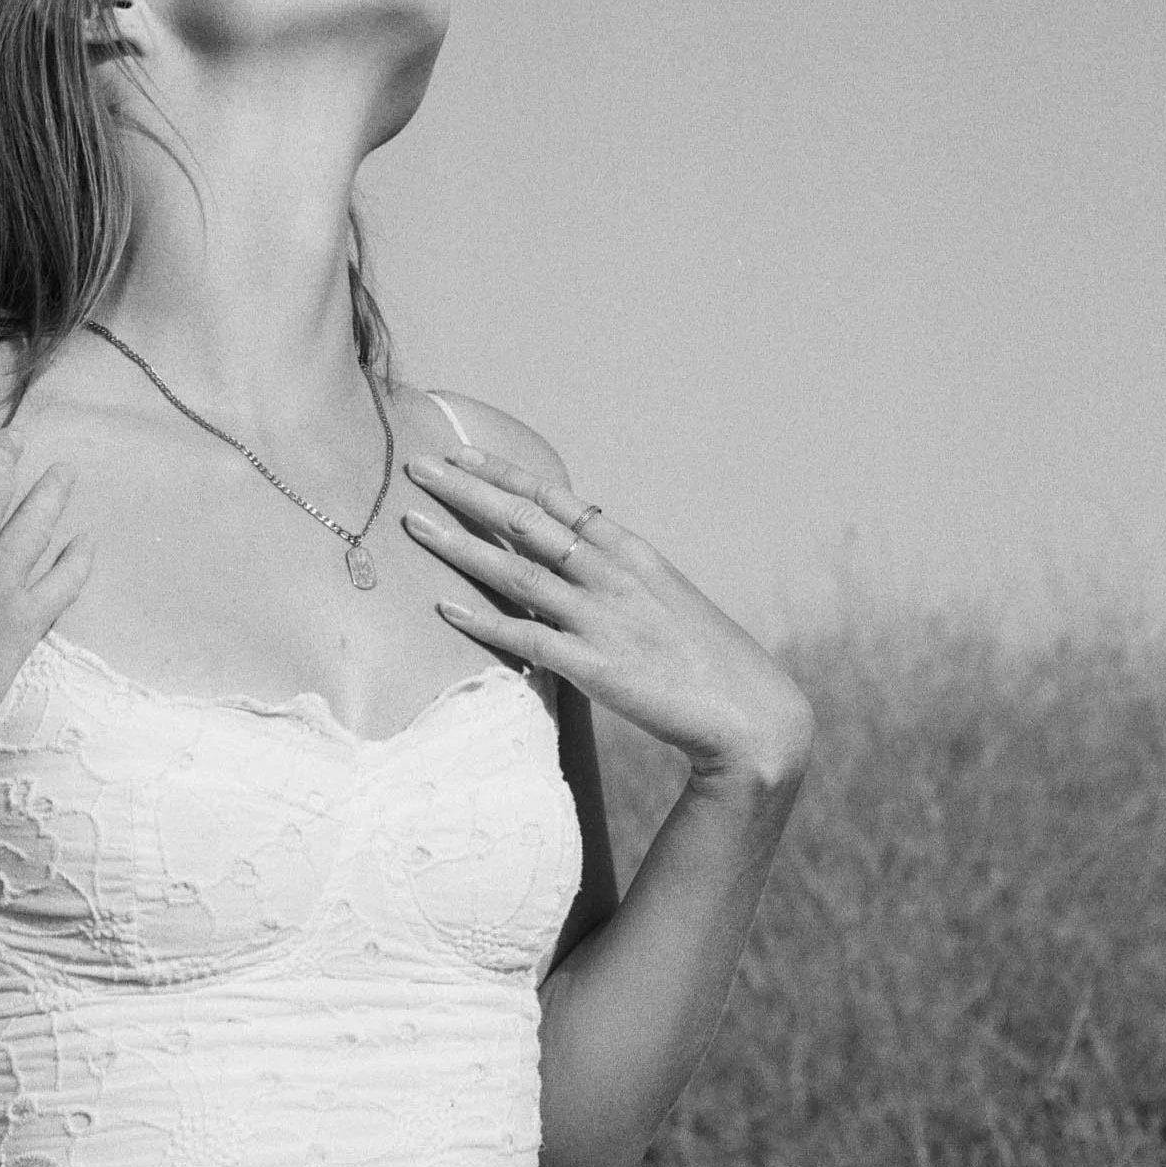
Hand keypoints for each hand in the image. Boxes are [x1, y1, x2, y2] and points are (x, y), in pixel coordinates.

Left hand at [402, 449, 813, 790]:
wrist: (753, 714)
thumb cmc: (705, 657)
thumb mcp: (663, 596)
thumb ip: (615, 573)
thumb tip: (571, 556)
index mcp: (629, 551)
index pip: (554, 499)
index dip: (502, 472)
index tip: (460, 452)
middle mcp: (612, 574)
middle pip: (525, 520)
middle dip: (466, 490)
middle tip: (417, 466)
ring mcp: (602, 618)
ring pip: (516, 570)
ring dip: (459, 544)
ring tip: (412, 523)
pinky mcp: (596, 667)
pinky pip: (526, 638)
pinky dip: (482, 621)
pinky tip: (444, 608)